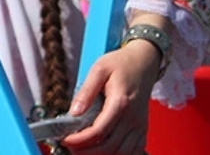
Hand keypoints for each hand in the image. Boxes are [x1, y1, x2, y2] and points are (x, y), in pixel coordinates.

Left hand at [61, 36, 161, 154]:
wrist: (144, 63)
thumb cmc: (121, 64)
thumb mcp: (99, 69)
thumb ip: (86, 91)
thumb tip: (73, 112)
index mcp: (121, 103)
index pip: (99, 131)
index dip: (80, 140)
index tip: (65, 139)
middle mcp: (133, 118)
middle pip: (109, 147)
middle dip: (86, 151)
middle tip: (70, 146)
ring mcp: (139, 126)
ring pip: (121, 153)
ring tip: (82, 149)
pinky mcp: (142, 130)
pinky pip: (133, 151)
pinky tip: (104, 151)